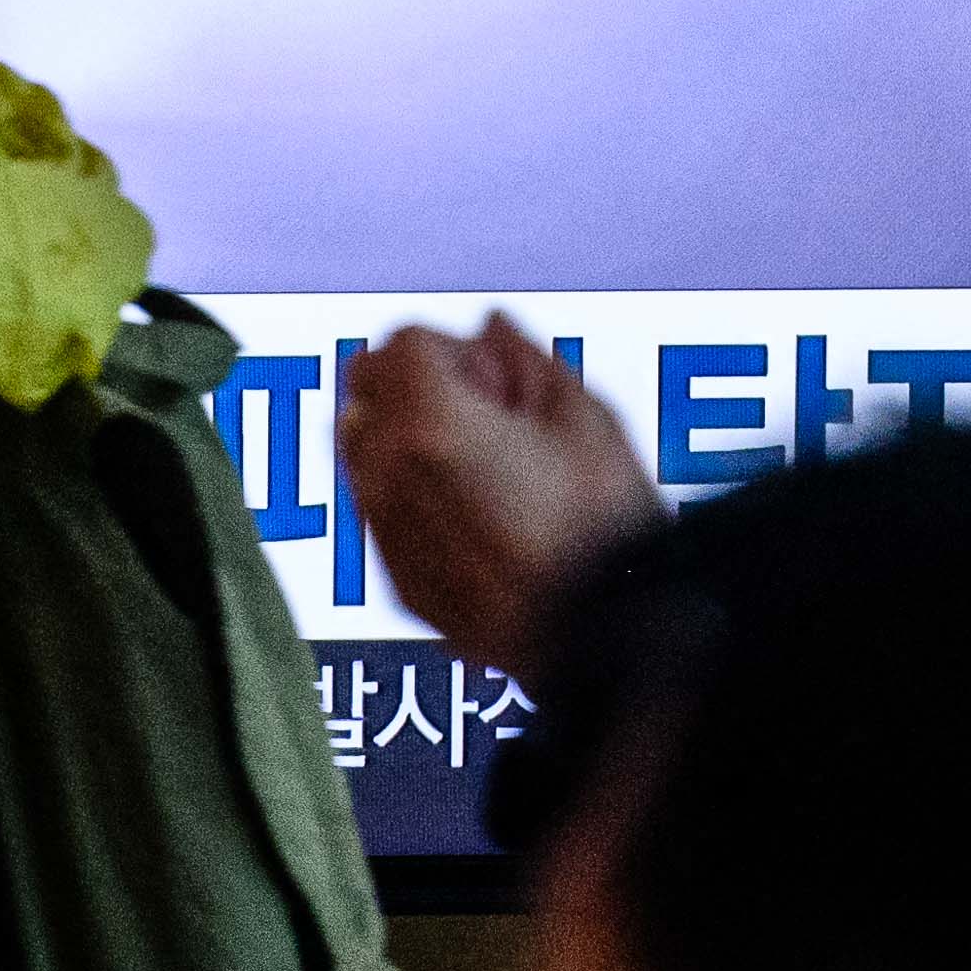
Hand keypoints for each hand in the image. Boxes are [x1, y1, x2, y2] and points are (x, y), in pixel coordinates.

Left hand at [332, 317, 662, 673]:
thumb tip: (494, 330)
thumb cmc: (604, 529)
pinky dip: (412, 498)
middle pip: (366, 391)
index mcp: (431, 422)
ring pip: (364, 453)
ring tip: (484, 467)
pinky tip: (477, 517)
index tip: (498, 377)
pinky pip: (383, 514)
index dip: (457, 351)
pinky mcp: (400, 583)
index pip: (402, 344)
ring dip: (406, 440)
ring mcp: (388, 533)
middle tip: (486, 413)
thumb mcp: (585, 418)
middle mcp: (391, 474)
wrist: (606, 640)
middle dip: (416, 386)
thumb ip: (527, 360)